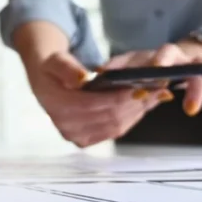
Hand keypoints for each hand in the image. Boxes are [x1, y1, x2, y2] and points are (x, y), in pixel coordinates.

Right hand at [26, 52, 166, 147]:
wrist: (45, 82)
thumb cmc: (52, 70)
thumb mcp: (56, 60)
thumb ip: (68, 68)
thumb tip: (83, 79)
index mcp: (57, 106)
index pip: (95, 104)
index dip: (120, 96)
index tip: (141, 84)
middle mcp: (66, 127)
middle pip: (110, 117)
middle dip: (134, 103)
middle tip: (155, 88)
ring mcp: (76, 137)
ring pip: (116, 126)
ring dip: (137, 111)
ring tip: (155, 95)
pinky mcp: (86, 141)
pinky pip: (114, 131)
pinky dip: (131, 118)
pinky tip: (142, 104)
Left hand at [103, 43, 201, 116]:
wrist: (200, 57)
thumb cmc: (163, 68)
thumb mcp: (138, 67)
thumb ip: (120, 70)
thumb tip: (97, 73)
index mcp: (154, 56)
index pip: (145, 56)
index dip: (138, 69)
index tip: (135, 84)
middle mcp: (179, 56)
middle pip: (173, 54)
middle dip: (167, 68)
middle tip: (161, 86)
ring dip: (196, 87)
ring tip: (189, 110)